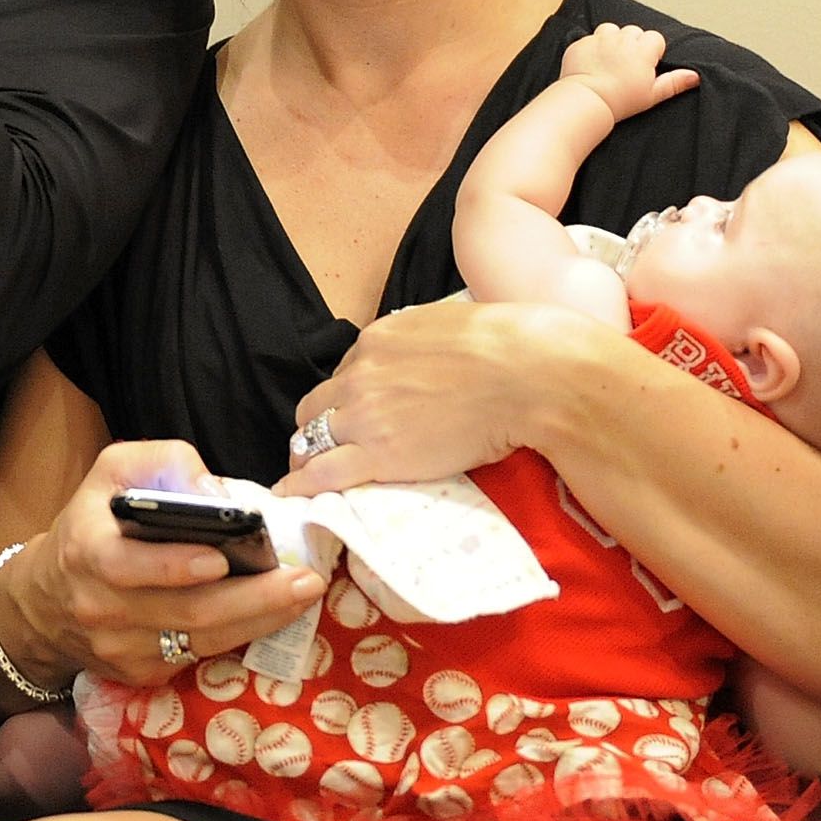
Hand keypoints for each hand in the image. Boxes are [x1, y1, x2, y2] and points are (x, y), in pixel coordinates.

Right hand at [4, 441, 324, 687]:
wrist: (45, 601)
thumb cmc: (91, 523)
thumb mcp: (111, 472)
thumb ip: (162, 464)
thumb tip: (216, 492)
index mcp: (87, 553)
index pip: (127, 566)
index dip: (174, 565)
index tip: (222, 557)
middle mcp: (101, 608)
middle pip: (184, 612)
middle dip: (251, 598)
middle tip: (304, 582)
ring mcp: (122, 649)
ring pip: (200, 641)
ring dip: (259, 620)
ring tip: (303, 596)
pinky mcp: (141, 673)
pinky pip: (199, 657)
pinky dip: (239, 635)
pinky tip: (271, 615)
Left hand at [279, 298, 611, 494]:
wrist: (527, 377)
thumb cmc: (508, 348)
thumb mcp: (447, 325)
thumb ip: (420, 340)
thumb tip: (423, 346)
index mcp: (377, 340)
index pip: (345, 373)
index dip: (346, 398)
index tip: (353, 415)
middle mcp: (360, 374)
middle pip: (317, 406)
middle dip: (319, 427)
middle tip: (327, 447)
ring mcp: (364, 415)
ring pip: (311, 439)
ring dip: (309, 457)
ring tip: (310, 476)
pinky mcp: (377, 455)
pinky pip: (322, 473)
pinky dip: (302, 486)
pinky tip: (293, 496)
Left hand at [557, 23, 698, 121]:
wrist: (587, 100)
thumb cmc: (620, 100)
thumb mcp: (652, 94)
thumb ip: (674, 82)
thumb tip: (694, 76)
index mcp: (643, 50)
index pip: (655, 38)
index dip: (651, 51)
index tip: (645, 64)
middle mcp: (622, 39)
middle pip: (633, 31)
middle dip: (632, 43)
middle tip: (626, 65)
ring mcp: (600, 39)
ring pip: (611, 29)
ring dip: (612, 40)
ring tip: (609, 60)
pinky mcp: (581, 43)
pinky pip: (590, 38)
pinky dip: (592, 47)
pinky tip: (592, 63)